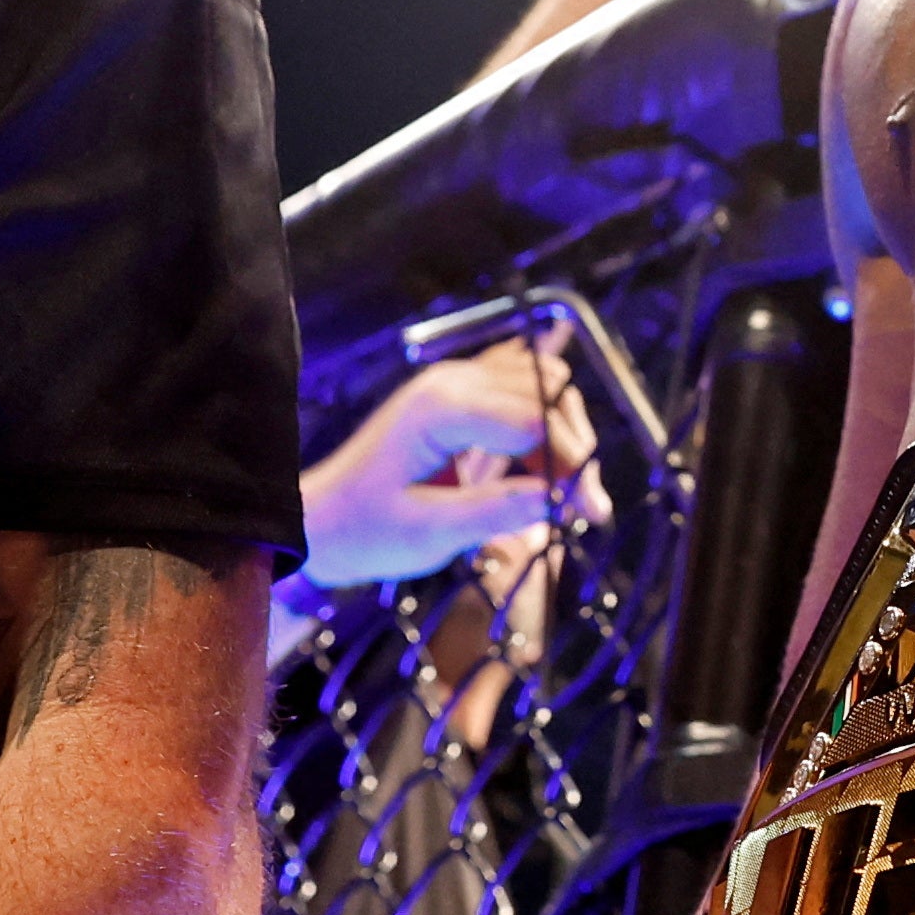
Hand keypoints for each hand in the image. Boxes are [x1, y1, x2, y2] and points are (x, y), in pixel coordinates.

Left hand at [300, 345, 591, 592]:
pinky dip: (545, 418)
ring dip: (563, 433)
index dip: (571, 464)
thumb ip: (497, 511)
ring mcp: (457, 381)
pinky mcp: (461, 394)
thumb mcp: (431, 534)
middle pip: (546, 393)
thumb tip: (563, 497)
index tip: (590, 513)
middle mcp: (452, 380)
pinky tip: (551, 459)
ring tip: (565, 492)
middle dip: (573, 448)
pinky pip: (522, 385)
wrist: (324, 520)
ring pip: (542, 384)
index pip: (534, 419)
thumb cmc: (367, 531)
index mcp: (441, 408)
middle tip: (583, 509)